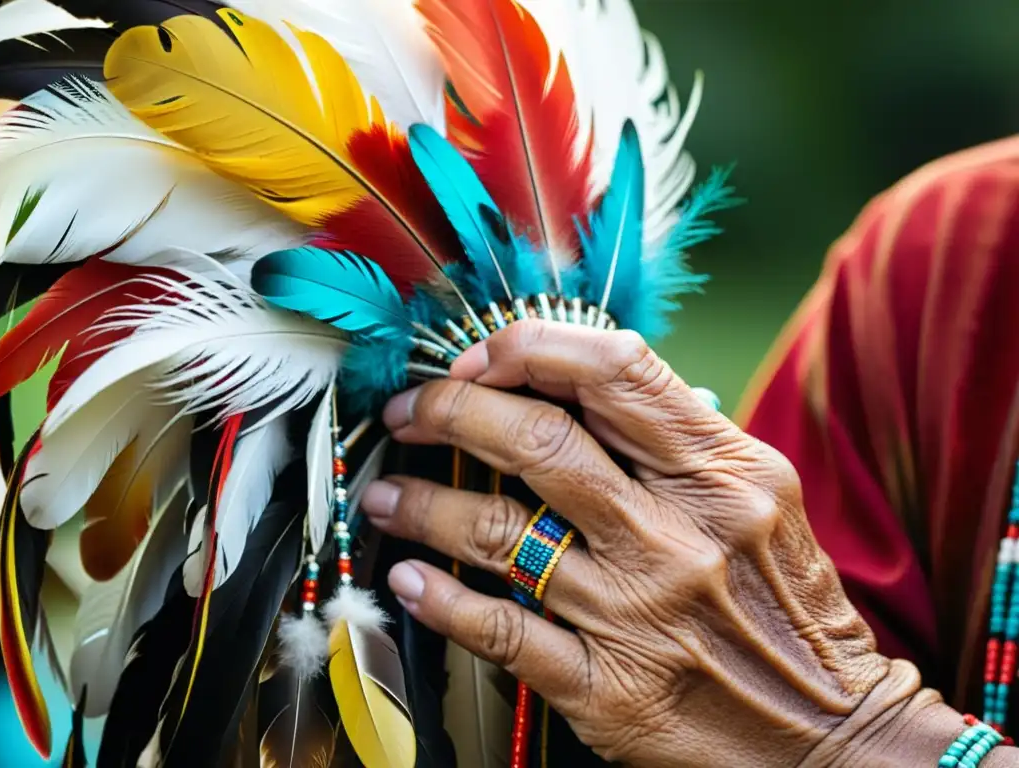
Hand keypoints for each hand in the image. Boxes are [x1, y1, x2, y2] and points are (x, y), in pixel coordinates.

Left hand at [361, 321, 938, 766]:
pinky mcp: (609, 688)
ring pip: (499, 530)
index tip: (476, 361)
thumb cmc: (788, 605)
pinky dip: (442, 599)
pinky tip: (409, 579)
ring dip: (423, 503)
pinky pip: (501, 631)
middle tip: (408, 413)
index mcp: (721, 472)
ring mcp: (638, 611)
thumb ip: (680, 438)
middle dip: (448, 410)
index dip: (524, 349)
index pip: (609, 369)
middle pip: (535, 439)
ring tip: (385, 494)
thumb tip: (583, 382)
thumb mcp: (762, 497)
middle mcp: (677, 533)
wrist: (835, 735)